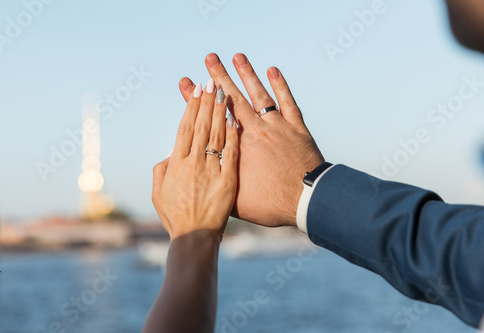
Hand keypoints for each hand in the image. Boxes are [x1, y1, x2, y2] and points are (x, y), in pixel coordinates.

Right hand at [152, 80, 237, 239]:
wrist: (195, 238)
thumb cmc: (175, 217)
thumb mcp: (158, 193)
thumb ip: (161, 170)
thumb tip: (169, 153)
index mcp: (176, 164)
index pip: (185, 128)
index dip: (191, 107)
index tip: (196, 90)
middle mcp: (193, 163)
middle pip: (201, 125)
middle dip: (207, 102)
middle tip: (212, 81)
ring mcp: (212, 170)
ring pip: (217, 134)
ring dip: (220, 111)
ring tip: (224, 91)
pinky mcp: (228, 180)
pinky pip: (232, 153)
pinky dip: (234, 135)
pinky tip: (236, 119)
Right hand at [179, 53, 323, 227]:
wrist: (306, 202)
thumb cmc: (271, 205)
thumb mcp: (236, 200)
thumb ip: (219, 182)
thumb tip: (201, 173)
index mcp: (237, 147)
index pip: (212, 117)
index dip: (197, 100)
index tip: (187, 83)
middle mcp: (256, 131)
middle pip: (234, 99)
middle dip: (220, 77)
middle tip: (209, 58)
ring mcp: (277, 127)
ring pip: (259, 95)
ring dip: (248, 74)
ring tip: (237, 56)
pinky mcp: (296, 128)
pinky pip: (287, 102)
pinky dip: (280, 86)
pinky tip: (272, 70)